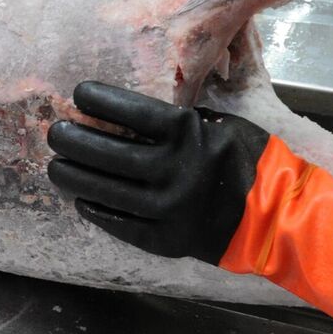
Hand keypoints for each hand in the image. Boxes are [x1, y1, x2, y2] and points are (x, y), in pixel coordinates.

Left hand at [45, 80, 269, 262]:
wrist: (277, 216)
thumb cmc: (249, 160)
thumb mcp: (221, 123)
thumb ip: (179, 119)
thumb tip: (132, 110)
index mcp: (188, 133)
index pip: (129, 111)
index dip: (98, 100)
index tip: (78, 94)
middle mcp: (173, 170)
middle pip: (107, 153)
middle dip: (73, 140)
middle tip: (55, 132)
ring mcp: (168, 208)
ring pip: (106, 190)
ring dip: (74, 176)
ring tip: (56, 166)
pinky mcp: (166, 239)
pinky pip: (120, 224)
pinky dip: (96, 210)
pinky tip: (81, 199)